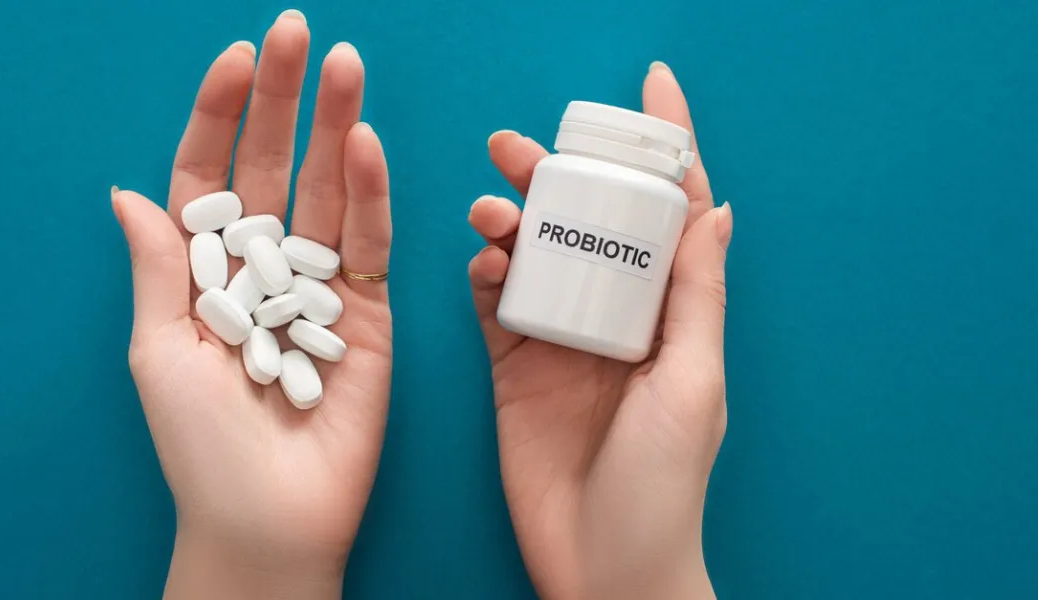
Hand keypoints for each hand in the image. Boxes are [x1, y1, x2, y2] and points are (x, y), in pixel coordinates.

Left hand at [112, 11, 391, 597]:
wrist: (270, 518)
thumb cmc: (201, 448)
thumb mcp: (158, 352)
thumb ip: (158, 270)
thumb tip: (126, 192)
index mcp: (204, 272)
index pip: (210, 177)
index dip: (220, 118)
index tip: (236, 60)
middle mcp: (263, 267)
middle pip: (275, 168)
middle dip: (286, 101)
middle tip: (301, 33)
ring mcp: (319, 286)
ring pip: (329, 192)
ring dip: (337, 126)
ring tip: (346, 65)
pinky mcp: (368, 313)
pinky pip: (370, 243)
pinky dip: (370, 194)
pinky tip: (363, 143)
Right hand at [468, 62, 730, 599]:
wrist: (602, 568)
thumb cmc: (663, 486)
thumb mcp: (693, 383)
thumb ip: (696, 296)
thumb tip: (715, 207)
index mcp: (672, 314)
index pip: (671, 217)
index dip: (664, 151)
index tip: (650, 92)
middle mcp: (616, 316)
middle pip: (589, 224)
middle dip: (559, 176)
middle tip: (518, 148)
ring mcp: (562, 339)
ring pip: (535, 255)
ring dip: (512, 220)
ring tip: (490, 208)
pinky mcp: (515, 367)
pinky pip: (495, 303)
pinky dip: (484, 272)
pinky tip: (481, 260)